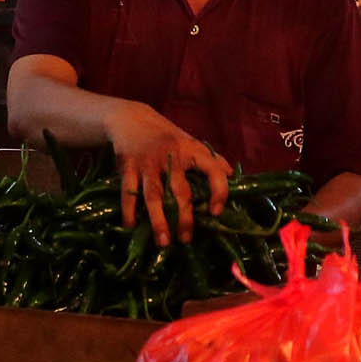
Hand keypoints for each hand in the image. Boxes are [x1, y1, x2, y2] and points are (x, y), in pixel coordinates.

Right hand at [104, 101, 229, 245]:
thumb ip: (210, 158)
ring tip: (163, 243)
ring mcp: (148, 162)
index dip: (219, 191)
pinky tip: (131, 227)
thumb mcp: (190, 141)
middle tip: (186, 239)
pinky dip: (129, 212)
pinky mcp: (128, 166)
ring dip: (158, 221)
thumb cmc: (166, 135)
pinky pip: (128, 193)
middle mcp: (171, 155)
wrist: (130, 119)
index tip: (216, 212)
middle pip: (180, 191)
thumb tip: (233, 174)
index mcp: (192, 150)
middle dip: (184, 218)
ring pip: (153, 196)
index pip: (213, 170)